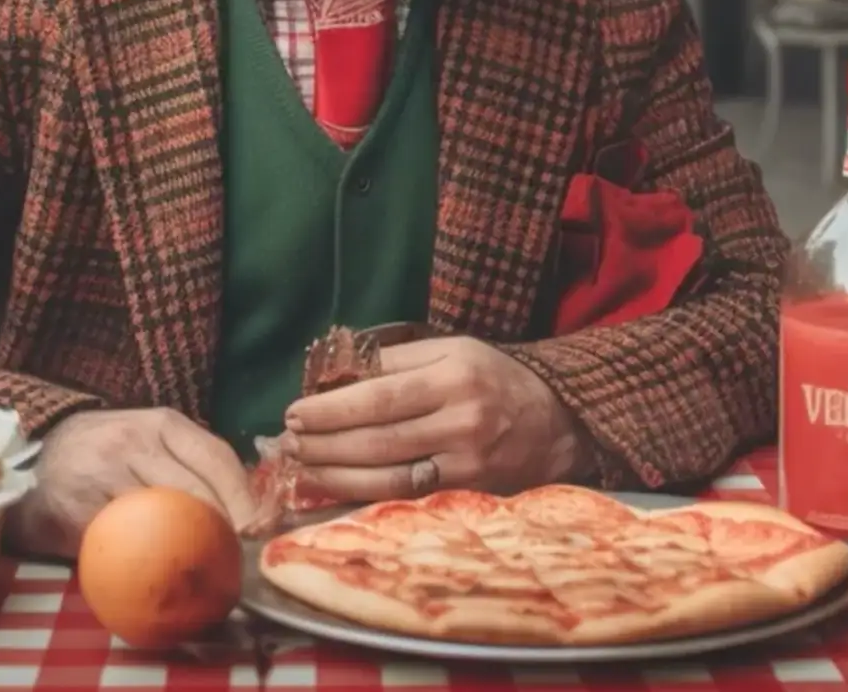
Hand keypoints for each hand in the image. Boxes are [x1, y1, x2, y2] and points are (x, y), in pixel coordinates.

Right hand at [7, 408, 257, 558]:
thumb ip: (190, 465)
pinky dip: (142, 564)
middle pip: (195, 492)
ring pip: (160, 520)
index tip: (260, 530)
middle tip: (237, 561)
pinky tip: (155, 577)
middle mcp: (133, 442)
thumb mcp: (151, 442)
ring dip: (187, 552)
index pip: (217, 457)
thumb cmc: (109, 454)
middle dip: (223, 531)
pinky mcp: (76, 511)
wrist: (36, 461)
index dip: (245, 498)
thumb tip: (248, 511)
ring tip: (205, 574)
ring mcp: (102, 475)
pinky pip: (120, 544)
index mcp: (162, 423)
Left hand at [282, 337, 590, 501]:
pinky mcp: (469, 493)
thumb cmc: (496, 379)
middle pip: (377, 438)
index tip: (294, 411)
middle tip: (287, 441)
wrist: (561, 424)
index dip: (332, 408)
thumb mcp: (454, 350)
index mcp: (455, 374)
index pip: (380, 393)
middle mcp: (461, 420)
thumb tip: (337, 375)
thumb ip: (398, 361)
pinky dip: (365, 493)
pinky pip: (406, 497)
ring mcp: (467, 463)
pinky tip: (337, 486)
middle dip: (323, 443)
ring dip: (335, 472)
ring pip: (387, 475)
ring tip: (302, 464)